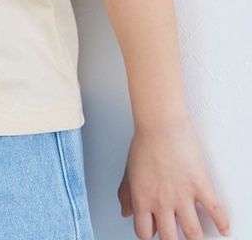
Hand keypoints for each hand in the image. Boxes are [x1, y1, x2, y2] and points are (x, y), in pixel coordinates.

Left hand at [117, 118, 230, 238]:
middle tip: (178, 238)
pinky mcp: (200, 185)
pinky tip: (224, 228)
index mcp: (142, 199)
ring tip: (198, 238)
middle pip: (169, 238)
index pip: (144, 232)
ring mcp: (182, 195)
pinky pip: (214, 211)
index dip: (150, 235)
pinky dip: (221, 223)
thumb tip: (126, 212)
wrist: (160, 123)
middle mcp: (162, 202)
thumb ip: (126, 194)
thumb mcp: (130, 171)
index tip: (156, 233)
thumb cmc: (145, 142)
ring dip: (196, 239)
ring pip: (192, 233)